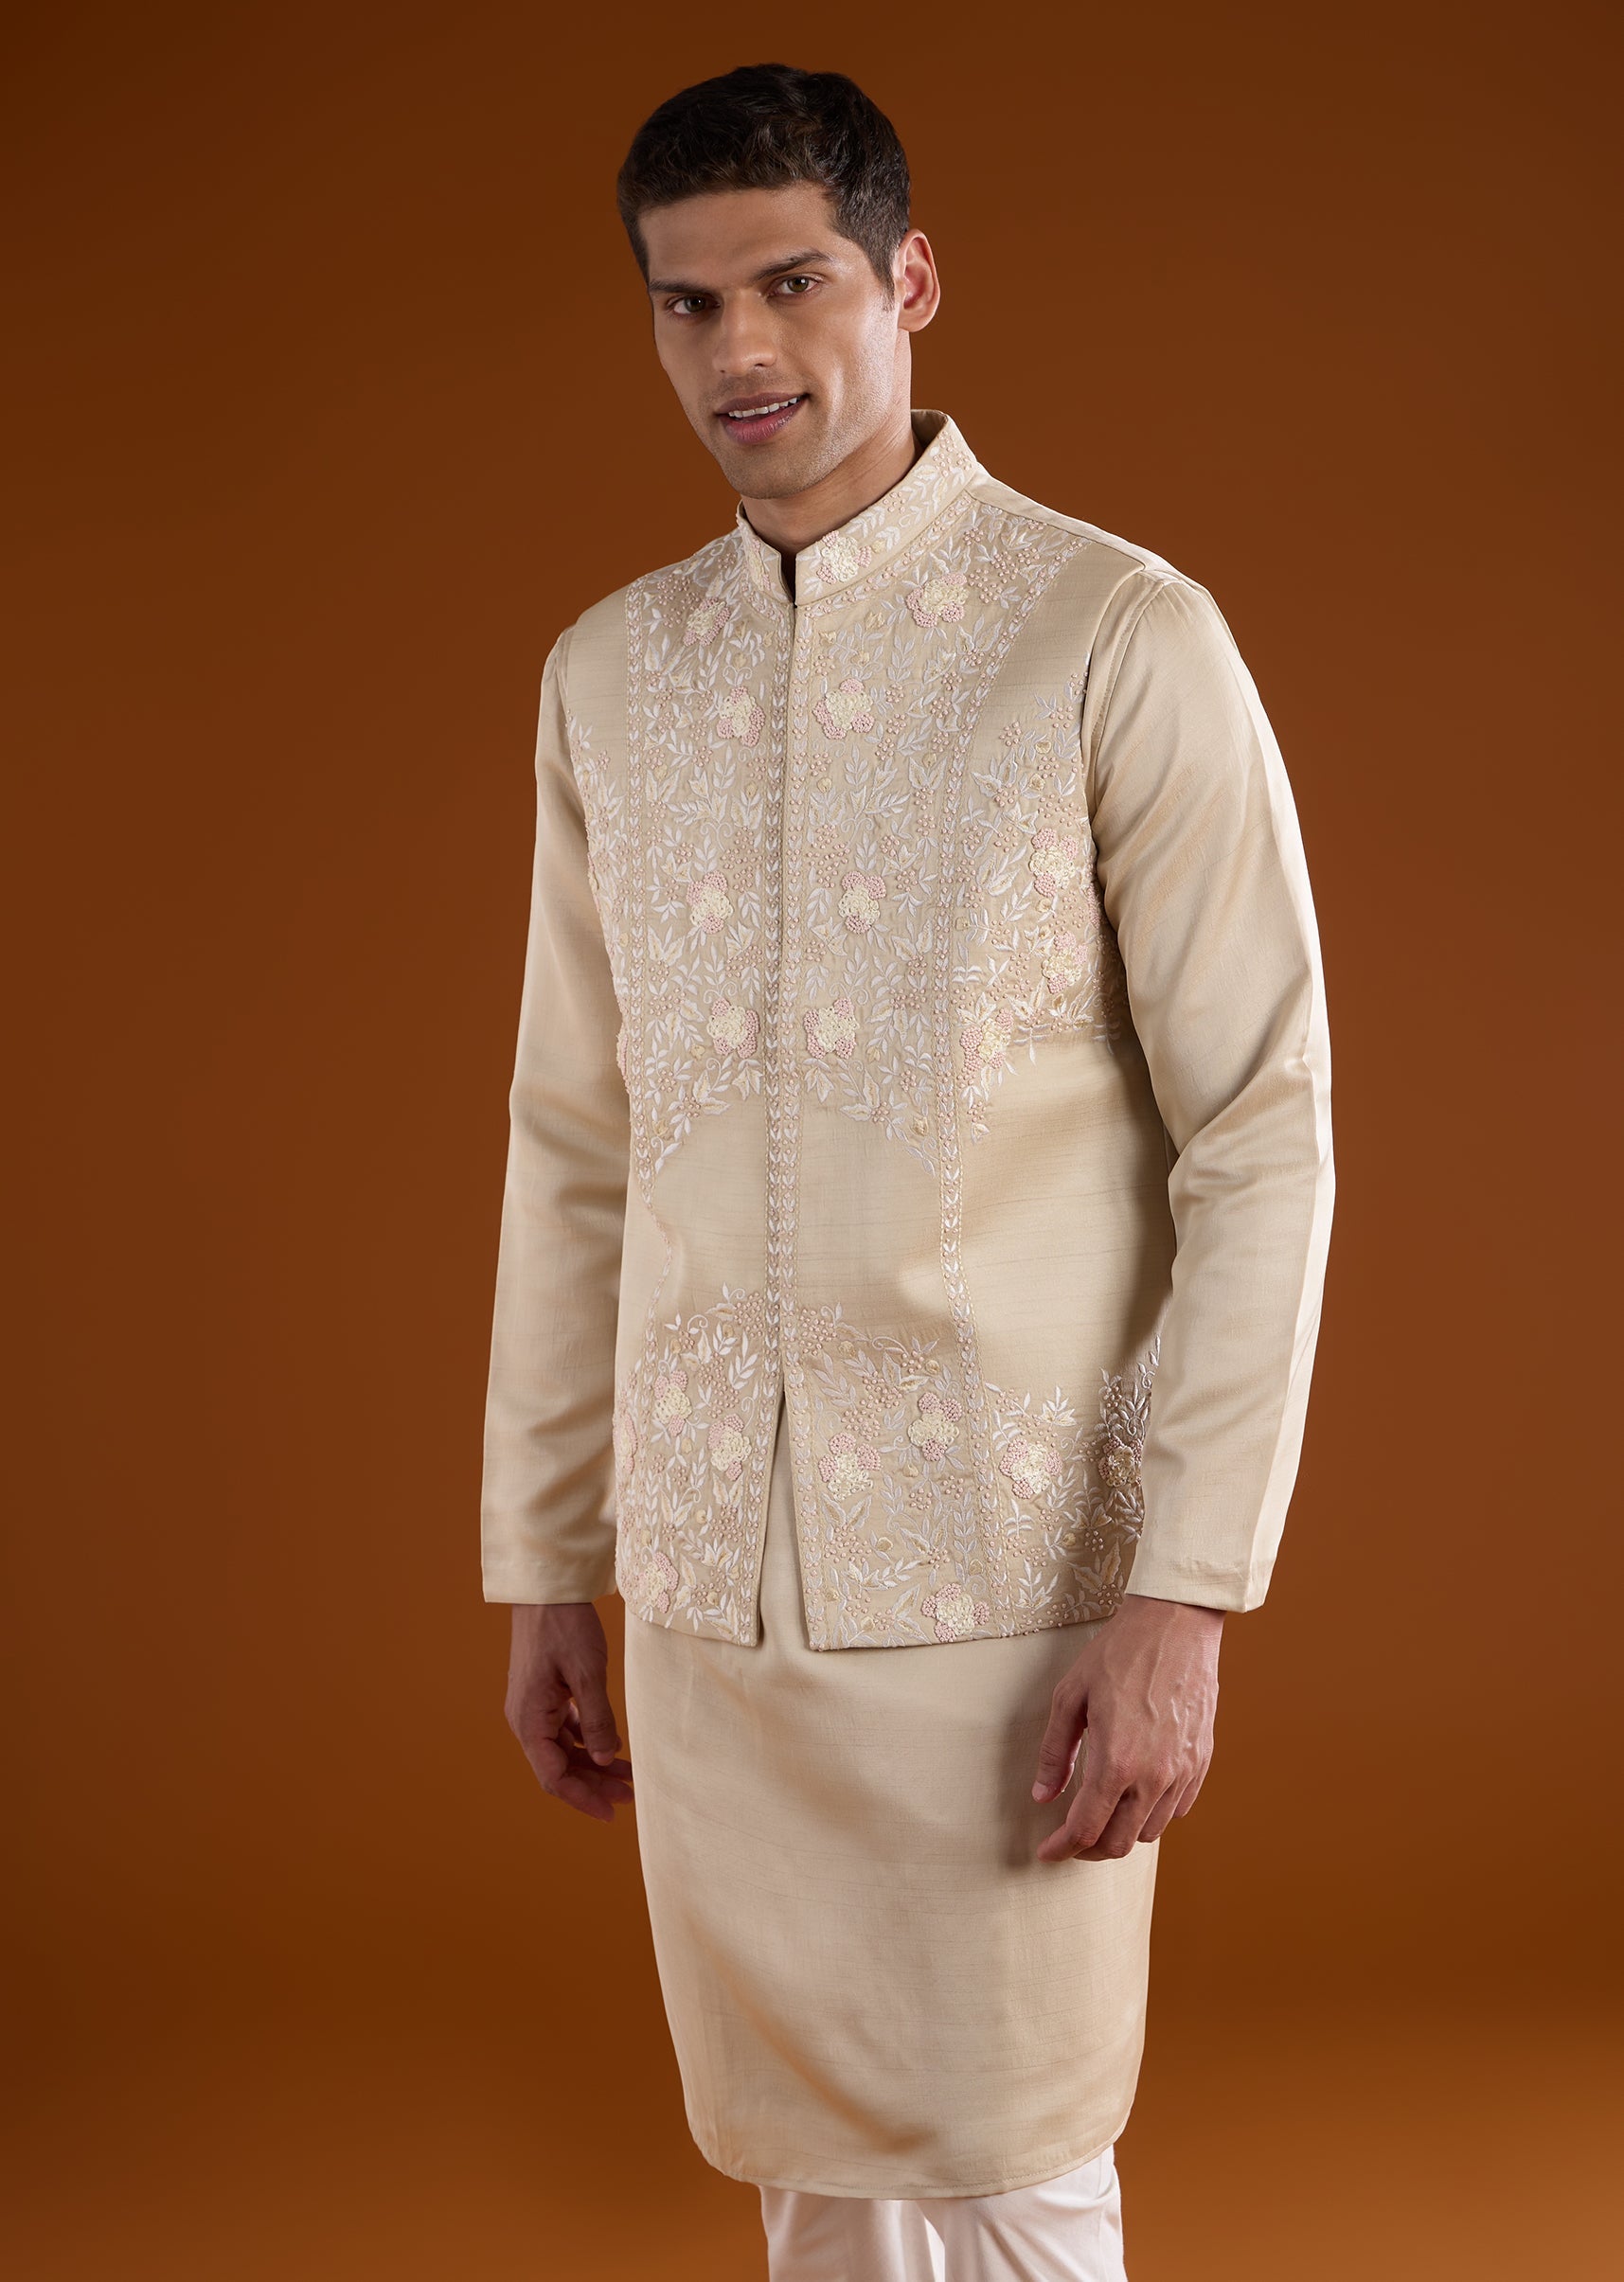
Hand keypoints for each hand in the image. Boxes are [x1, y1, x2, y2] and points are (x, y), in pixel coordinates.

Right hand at [505, 1601, 633, 1824]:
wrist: (546, 1589)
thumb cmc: (565, 1626)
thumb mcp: (588, 1673)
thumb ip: (598, 1719)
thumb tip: (606, 1758)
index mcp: (528, 1720)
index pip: (553, 1777)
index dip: (583, 1798)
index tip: (612, 1812)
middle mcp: (525, 1719)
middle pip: (558, 1768)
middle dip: (593, 1784)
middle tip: (630, 1794)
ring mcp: (533, 1707)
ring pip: (562, 1751)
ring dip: (592, 1764)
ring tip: (627, 1775)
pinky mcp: (543, 1696)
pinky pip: (564, 1730)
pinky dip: (587, 1741)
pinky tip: (612, 1746)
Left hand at [1031, 1595, 1222, 1862]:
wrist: (1175, 1623)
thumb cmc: (1118, 1653)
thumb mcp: (1070, 1697)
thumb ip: (1054, 1753)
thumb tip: (1042, 1795)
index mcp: (1116, 1763)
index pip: (1086, 1830)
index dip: (1061, 1849)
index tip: (1047, 1852)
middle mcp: (1154, 1777)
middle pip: (1120, 1843)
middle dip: (1090, 1849)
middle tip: (1071, 1836)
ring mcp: (1183, 1771)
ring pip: (1150, 1831)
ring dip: (1122, 1831)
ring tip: (1102, 1811)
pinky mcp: (1202, 1761)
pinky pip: (1176, 1809)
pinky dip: (1152, 1812)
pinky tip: (1136, 1792)